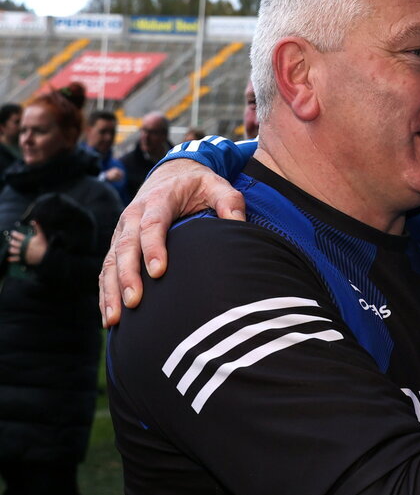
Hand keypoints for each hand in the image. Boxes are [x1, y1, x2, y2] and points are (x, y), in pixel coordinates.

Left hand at [7, 221, 46, 265]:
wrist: (46, 255)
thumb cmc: (43, 245)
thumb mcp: (41, 235)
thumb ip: (37, 227)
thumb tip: (34, 220)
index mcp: (26, 240)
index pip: (17, 236)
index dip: (14, 233)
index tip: (13, 233)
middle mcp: (22, 246)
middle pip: (13, 243)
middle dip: (11, 242)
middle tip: (11, 241)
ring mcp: (22, 253)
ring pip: (13, 250)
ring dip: (11, 249)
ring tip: (11, 248)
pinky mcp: (23, 258)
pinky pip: (16, 259)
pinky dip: (12, 259)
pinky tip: (9, 258)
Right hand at [99, 159, 244, 326]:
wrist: (171, 175)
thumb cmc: (198, 186)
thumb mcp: (218, 186)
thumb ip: (230, 202)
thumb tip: (239, 224)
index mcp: (158, 200)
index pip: (152, 224)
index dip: (153, 247)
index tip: (159, 272)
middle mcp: (134, 215)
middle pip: (126, 246)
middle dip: (127, 275)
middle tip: (134, 302)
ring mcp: (122, 231)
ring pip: (111, 261)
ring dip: (111, 290)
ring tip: (115, 319)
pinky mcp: (117, 244)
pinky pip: (106, 270)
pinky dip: (105, 294)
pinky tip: (110, 318)